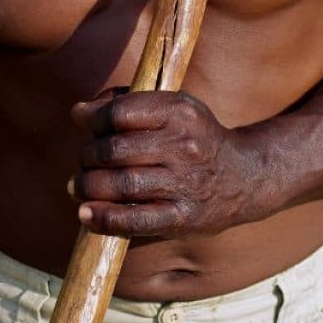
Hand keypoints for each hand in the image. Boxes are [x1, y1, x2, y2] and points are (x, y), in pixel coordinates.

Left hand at [69, 91, 264, 238]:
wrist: (244, 178)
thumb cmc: (195, 137)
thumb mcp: (175, 107)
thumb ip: (129, 102)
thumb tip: (81, 112)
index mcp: (179, 112)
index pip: (120, 113)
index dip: (92, 118)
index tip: (81, 120)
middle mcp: (183, 146)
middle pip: (114, 150)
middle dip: (88, 155)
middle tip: (85, 159)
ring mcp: (184, 184)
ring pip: (121, 184)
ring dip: (88, 186)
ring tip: (78, 186)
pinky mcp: (182, 218)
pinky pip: (135, 220)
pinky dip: (104, 218)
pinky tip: (86, 214)